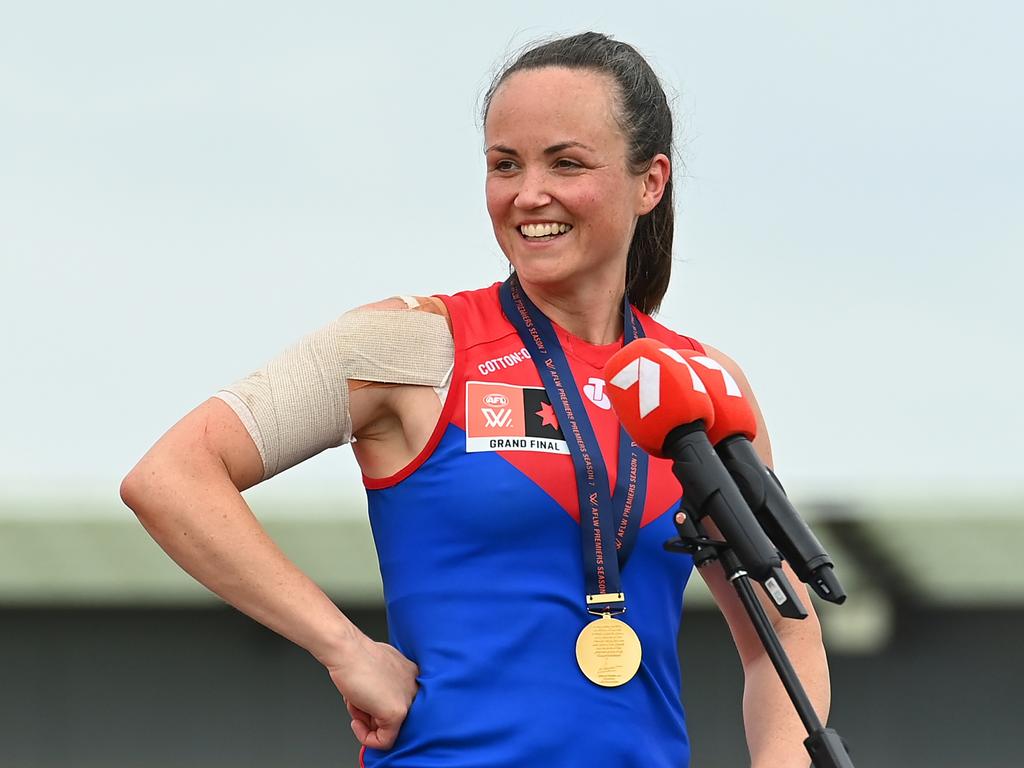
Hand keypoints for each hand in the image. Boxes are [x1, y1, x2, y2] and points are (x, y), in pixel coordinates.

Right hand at [325, 633, 419, 749]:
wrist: (347, 651)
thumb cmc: (357, 658)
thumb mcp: (378, 674)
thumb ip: (385, 691)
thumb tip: (377, 710)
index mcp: (412, 677)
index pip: (398, 705)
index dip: (377, 709)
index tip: (366, 708)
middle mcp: (415, 688)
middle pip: (394, 718)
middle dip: (372, 717)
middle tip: (359, 708)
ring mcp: (407, 701)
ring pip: (389, 730)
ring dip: (366, 724)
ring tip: (356, 704)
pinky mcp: (397, 713)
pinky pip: (384, 741)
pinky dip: (367, 738)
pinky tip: (356, 723)